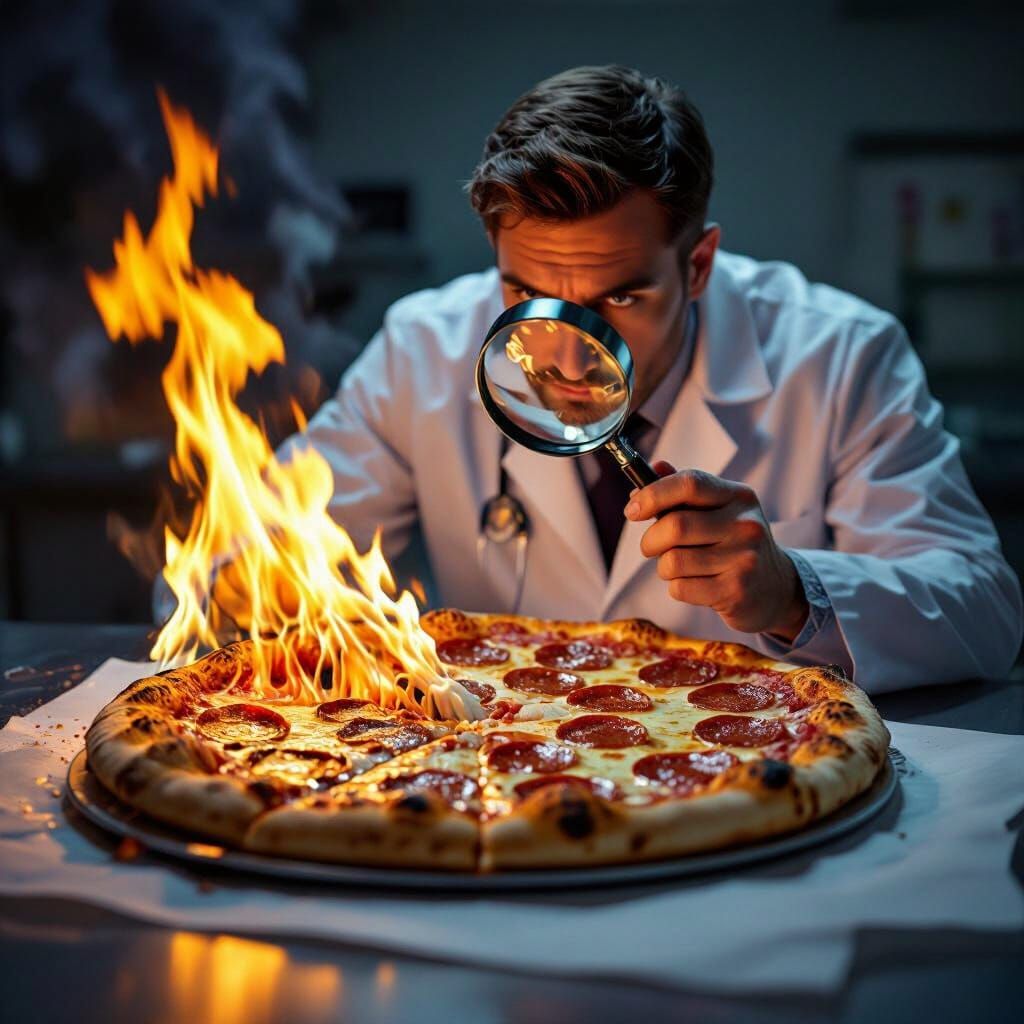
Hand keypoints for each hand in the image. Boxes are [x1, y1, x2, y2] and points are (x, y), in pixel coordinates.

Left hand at [625, 462, 808, 640]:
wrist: (775, 588)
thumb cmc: (734, 544)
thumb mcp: (719, 511)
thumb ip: (686, 491)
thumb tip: (653, 467)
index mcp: (738, 497)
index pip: (690, 483)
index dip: (653, 494)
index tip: (632, 510)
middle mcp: (745, 524)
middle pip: (675, 525)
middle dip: (650, 540)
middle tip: (651, 547)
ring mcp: (744, 558)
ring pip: (673, 561)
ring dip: (664, 568)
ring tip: (681, 568)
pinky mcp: (736, 591)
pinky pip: (681, 588)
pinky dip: (678, 588)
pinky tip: (697, 585)